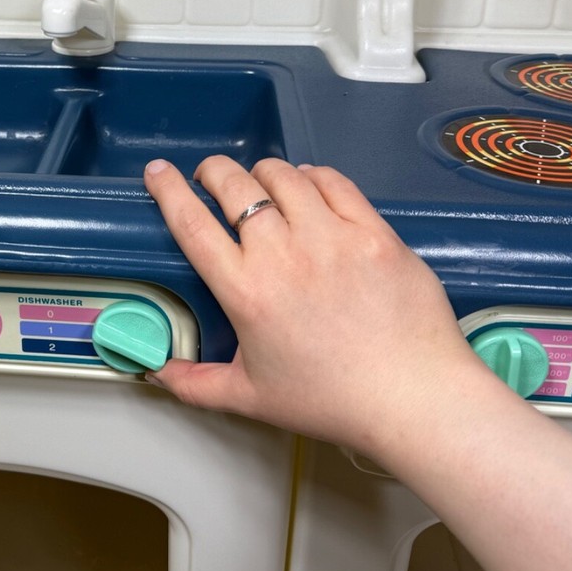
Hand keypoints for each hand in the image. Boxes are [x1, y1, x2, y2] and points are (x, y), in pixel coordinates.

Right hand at [143, 155, 486, 458]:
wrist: (413, 398)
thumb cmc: (333, 400)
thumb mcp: (251, 397)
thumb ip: (195, 383)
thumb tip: (159, 374)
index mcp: (245, 292)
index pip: (192, 223)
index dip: (168, 189)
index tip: (158, 171)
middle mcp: (283, 254)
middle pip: (233, 184)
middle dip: (214, 170)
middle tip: (212, 177)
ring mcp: (330, 237)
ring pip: (283, 175)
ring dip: (263, 173)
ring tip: (263, 185)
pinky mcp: (372, 231)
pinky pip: (334, 182)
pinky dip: (313, 177)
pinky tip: (310, 187)